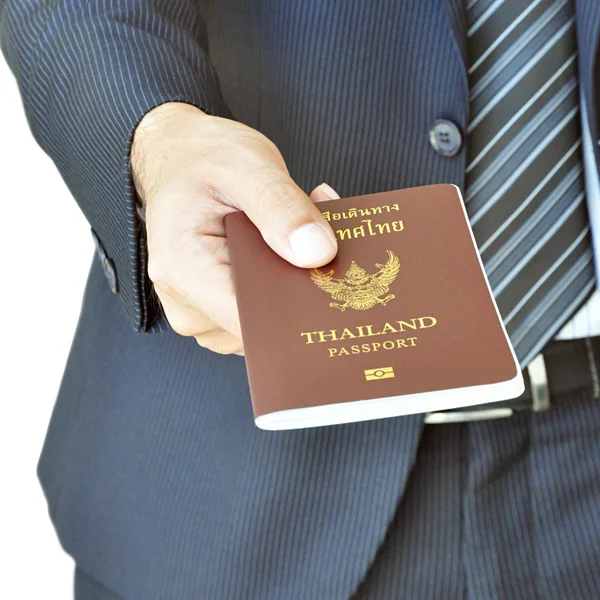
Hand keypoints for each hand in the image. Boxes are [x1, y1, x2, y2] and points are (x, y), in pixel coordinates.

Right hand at [131, 102, 339, 354]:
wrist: (178, 160)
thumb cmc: (202, 158)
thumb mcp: (246, 165)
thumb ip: (281, 206)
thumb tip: (318, 252)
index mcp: (184, 269)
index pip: (253, 320)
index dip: (300, 310)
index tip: (336, 283)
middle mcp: (189, 305)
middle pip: (265, 325)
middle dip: (303, 288)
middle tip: (327, 240)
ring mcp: (202, 314)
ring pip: (268, 322)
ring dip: (295, 282)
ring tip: (301, 231)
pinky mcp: (217, 312)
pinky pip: (261, 313)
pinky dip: (282, 284)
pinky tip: (288, 246)